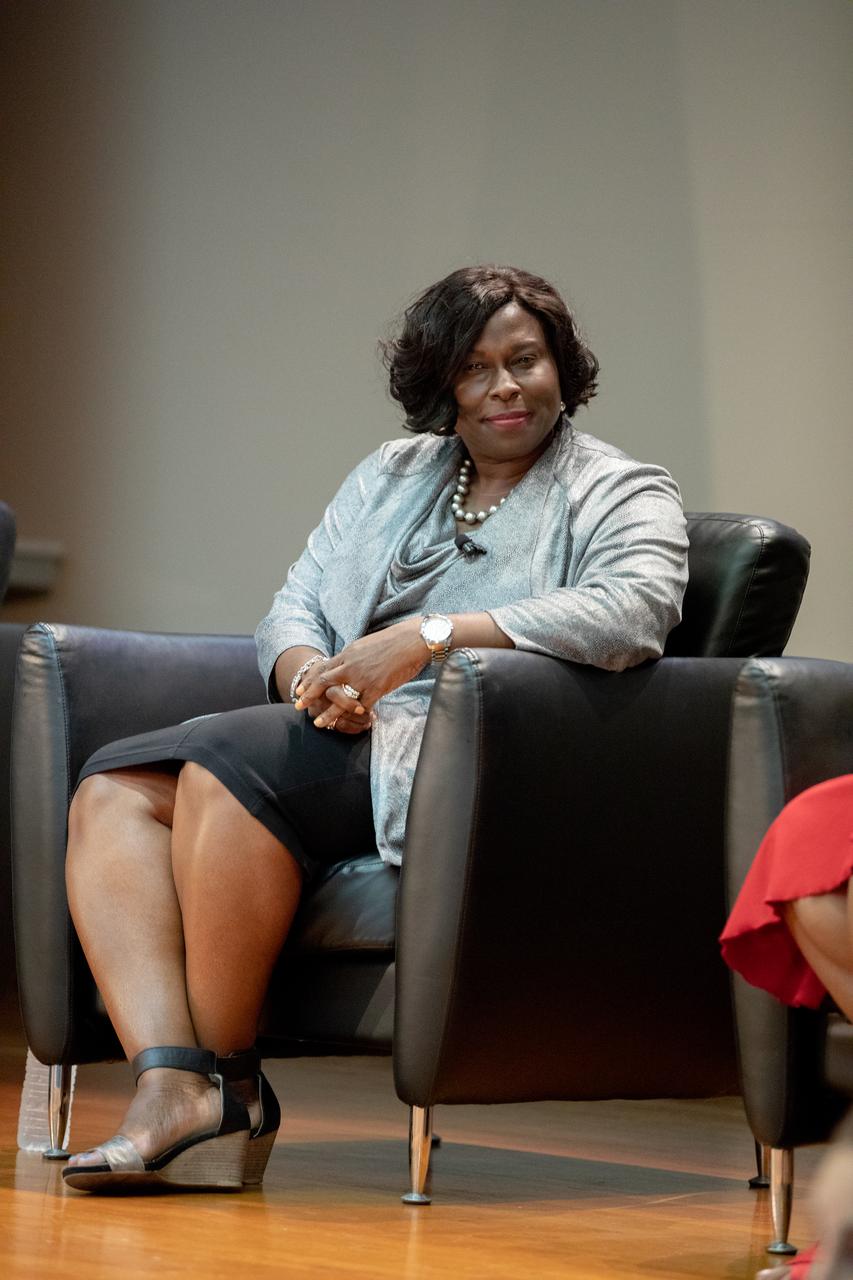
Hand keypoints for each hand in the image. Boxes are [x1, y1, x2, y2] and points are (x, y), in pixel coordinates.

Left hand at [294, 619, 426, 728]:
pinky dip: (359, 715)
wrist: (412, 640)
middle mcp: (351, 666)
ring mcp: (363, 678)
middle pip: (324, 683)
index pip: (323, 668)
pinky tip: (357, 721)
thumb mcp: (365, 644)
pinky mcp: (377, 687)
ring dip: (328, 713)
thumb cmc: (393, 640)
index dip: (310, 681)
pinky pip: (363, 706)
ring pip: (339, 699)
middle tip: (299, 705)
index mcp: (348, 653)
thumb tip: (345, 663)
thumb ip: (353, 656)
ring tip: (319, 723)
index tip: (300, 690)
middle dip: (309, 696)